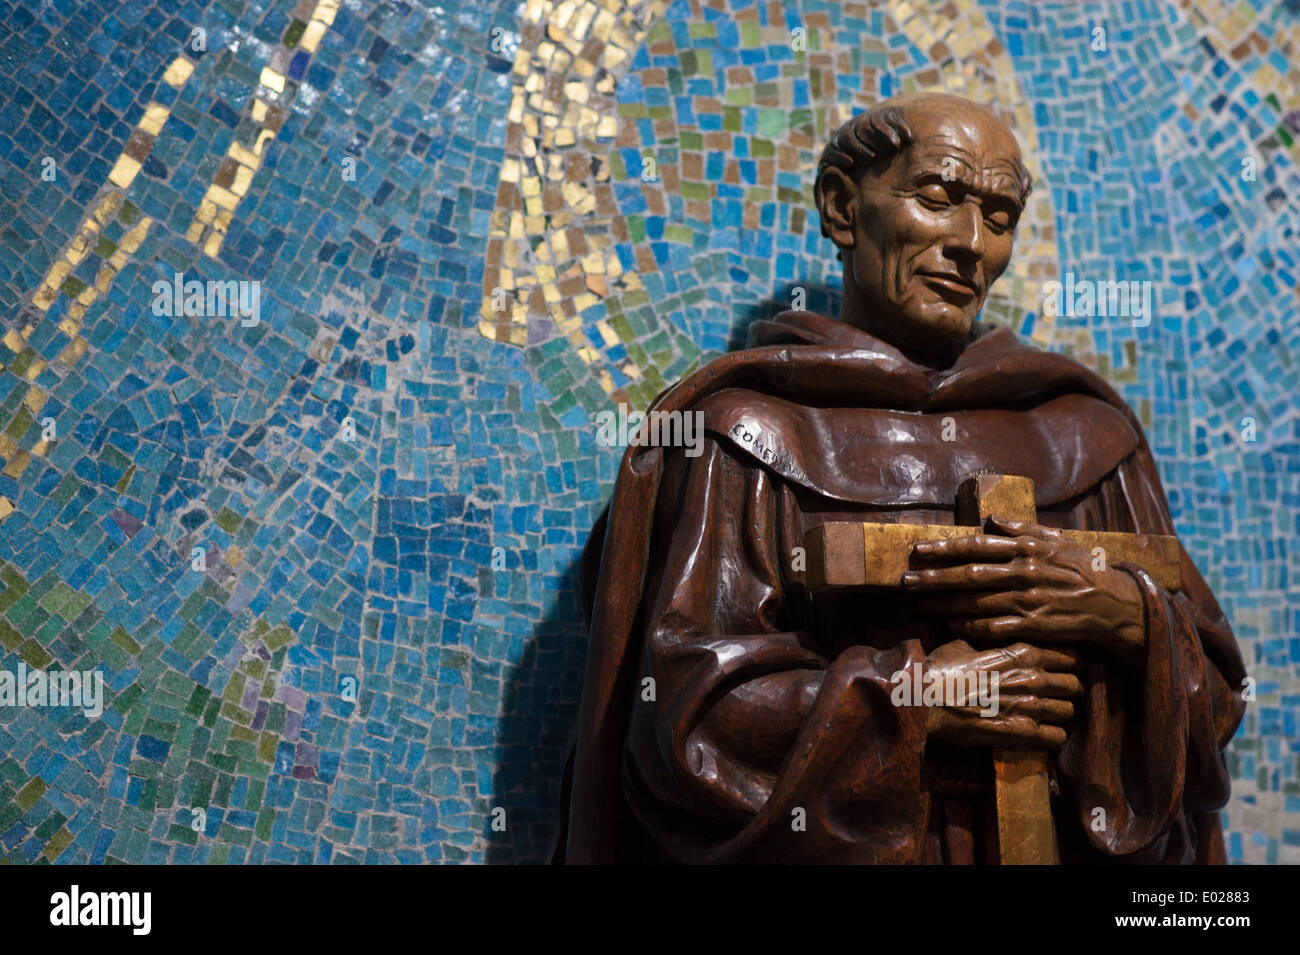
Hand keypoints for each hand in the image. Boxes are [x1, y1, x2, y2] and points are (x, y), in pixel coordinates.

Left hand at [902, 516, 1146, 666]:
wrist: (1114, 603)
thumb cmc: (1082, 568)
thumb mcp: (1057, 540)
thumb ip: (1023, 529)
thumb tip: (991, 519)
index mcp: (1027, 548)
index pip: (977, 545)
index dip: (944, 548)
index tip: (917, 550)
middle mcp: (1025, 572)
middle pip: (969, 575)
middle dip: (934, 578)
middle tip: (905, 581)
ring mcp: (1029, 600)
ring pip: (977, 602)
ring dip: (944, 603)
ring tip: (919, 602)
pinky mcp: (1035, 625)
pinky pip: (994, 626)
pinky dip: (970, 625)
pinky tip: (950, 623)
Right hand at [923, 639, 1083, 748]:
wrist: (925, 699)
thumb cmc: (941, 670)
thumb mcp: (963, 645)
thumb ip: (983, 641)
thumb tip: (980, 634)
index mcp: (1022, 654)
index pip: (1068, 657)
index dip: (1070, 664)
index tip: (1066, 670)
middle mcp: (1032, 678)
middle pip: (1075, 684)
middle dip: (1071, 690)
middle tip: (1063, 695)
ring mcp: (1030, 706)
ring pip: (1069, 711)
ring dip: (1062, 714)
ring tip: (1053, 716)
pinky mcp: (1022, 732)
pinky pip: (1056, 737)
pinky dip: (1053, 736)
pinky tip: (1045, 734)